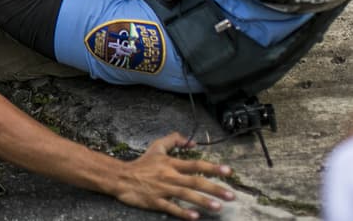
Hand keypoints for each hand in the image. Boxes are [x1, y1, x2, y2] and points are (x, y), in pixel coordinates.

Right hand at [113, 133, 234, 217]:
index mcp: (171, 163)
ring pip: (186, 195)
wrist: (121, 177)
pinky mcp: (156, 201)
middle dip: (214, 188)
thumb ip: (174, 140)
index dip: (212, 167)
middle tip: (231, 195)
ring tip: (218, 207)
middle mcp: (170, 176)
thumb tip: (192, 142)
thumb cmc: (142, 163)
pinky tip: (195, 217)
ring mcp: (163, 189)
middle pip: (195, 181)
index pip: (195, 164)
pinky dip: (183, 212)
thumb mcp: (157, 147)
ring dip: (202, 201)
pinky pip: (171, 207)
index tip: (228, 172)